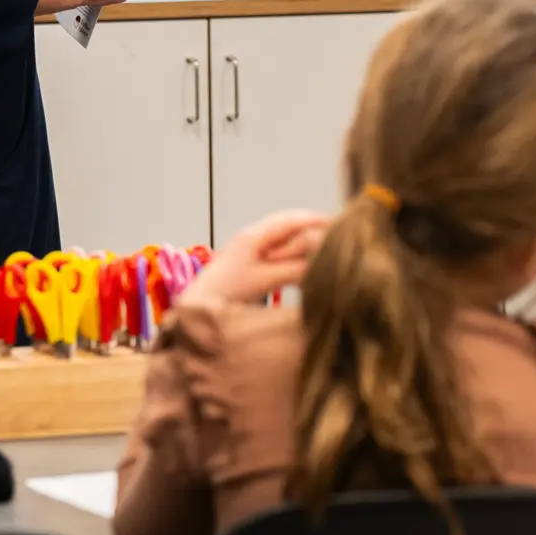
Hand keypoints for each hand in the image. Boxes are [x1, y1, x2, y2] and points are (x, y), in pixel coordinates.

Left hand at [181, 210, 329, 308]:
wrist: (192, 312)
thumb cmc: (224, 295)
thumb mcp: (264, 280)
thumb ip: (294, 270)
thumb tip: (324, 264)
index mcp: (253, 237)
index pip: (292, 221)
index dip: (318, 222)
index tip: (343, 226)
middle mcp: (251, 239)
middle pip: (289, 225)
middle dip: (314, 227)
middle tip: (341, 236)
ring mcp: (248, 252)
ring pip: (284, 239)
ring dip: (305, 241)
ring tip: (329, 250)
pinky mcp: (247, 267)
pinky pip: (278, 253)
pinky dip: (295, 255)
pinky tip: (307, 267)